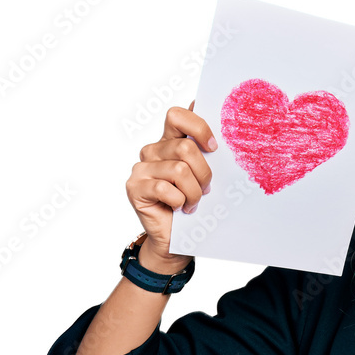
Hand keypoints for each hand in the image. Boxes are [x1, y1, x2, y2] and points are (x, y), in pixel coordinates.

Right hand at [124, 99, 216, 265]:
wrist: (177, 239)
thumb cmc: (193, 205)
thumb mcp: (204, 177)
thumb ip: (207, 156)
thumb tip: (220, 138)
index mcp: (170, 142)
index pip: (177, 116)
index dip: (198, 127)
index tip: (214, 148)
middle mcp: (153, 151)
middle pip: (185, 148)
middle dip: (204, 173)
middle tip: (205, 190)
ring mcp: (141, 168)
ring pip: (179, 170)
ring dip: (193, 192)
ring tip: (192, 203)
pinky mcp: (135, 187)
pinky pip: (165, 188)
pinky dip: (179, 201)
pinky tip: (179, 208)